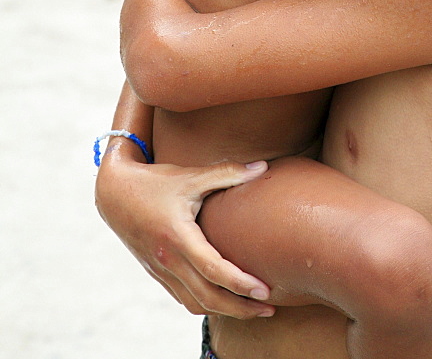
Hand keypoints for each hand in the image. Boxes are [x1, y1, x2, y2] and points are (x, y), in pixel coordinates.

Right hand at [95, 150, 274, 317]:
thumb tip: (264, 168)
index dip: (241, 283)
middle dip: (241, 308)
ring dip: (225, 311)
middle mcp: (169, 260)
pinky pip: (183, 298)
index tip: (266, 290)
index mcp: (178, 237)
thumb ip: (228, 173)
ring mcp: (161, 271)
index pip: (213, 270)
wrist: (114, 194)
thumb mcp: (191, 176)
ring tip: (252, 308)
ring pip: (196, 304)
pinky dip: (206, 304)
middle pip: (208, 298)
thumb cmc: (155, 182)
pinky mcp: (157, 273)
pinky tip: (224, 299)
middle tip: (270, 308)